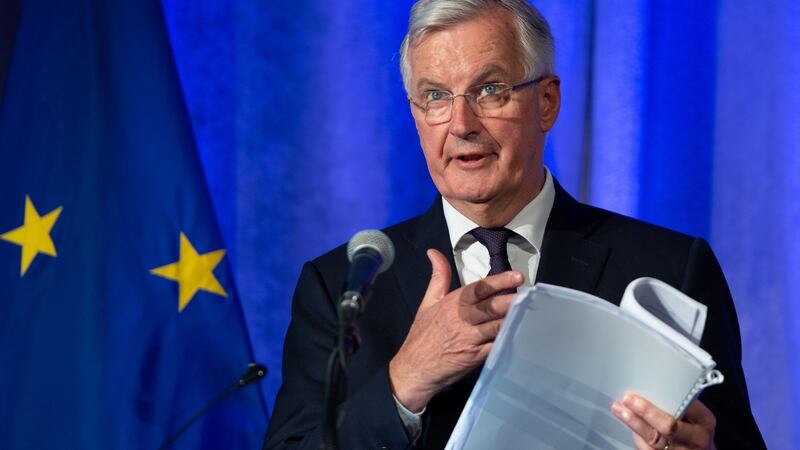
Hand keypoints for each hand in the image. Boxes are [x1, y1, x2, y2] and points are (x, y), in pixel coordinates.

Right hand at [388, 248, 523, 411]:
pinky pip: (495, 348)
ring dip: (511, 320)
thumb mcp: (428, 302)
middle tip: (528, 294)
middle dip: (509, 300)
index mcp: (452, 304)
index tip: (516, 276)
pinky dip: (507, 341)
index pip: (478, 289)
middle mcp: (462, 320)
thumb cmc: (422, 335)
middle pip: (489, 307)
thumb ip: (438, 276)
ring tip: (530, 312)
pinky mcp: (475, 357)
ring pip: (495, 327)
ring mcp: (469, 340)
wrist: (414, 368)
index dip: (498, 281)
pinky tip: (521, 335)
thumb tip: (434, 252)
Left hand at [611, 394, 716, 449]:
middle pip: (669, 427)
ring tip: (620, 410)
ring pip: (655, 439)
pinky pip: (648, 449)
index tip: (646, 390)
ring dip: (635, 424)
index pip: (685, 408)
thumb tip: (650, 388)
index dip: (666, 399)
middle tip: (629, 399)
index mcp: (704, 422)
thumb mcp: (696, 414)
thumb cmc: (694, 428)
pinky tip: (628, 425)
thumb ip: (680, 403)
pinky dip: (637, 437)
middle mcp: (696, 440)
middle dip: (647, 412)